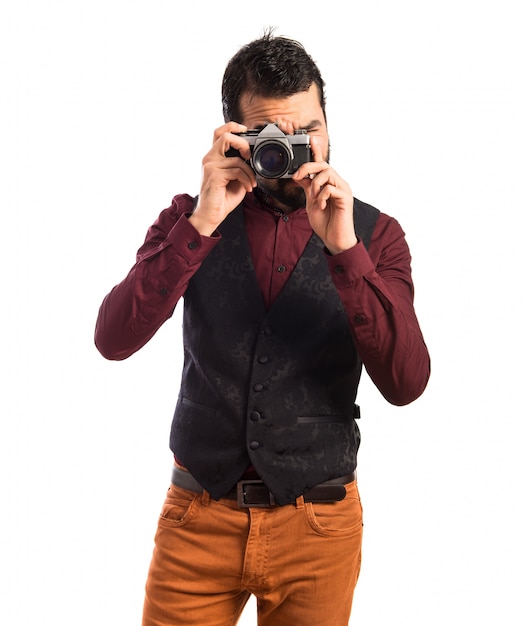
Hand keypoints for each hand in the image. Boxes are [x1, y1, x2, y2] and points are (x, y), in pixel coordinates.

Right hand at [190, 122, 256, 235]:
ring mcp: (210, 166)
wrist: (211, 215)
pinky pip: (237, 171)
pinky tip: (248, 188)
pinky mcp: (214, 175)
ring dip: (249, 172)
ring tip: (252, 183)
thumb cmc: (222, 198)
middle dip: (242, 143)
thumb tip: (253, 158)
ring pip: (236, 158)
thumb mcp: (235, 178)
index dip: (234, 127)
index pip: (220, 133)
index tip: (247, 133)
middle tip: (249, 156)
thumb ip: (241, 166)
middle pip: (224, 135)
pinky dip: (246, 179)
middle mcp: (209, 158)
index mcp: (213, 157)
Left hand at [292, 137, 356, 254]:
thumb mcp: (311, 202)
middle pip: (324, 165)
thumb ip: (308, 189)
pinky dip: (322, 196)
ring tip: (314, 198)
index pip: (322, 164)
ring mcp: (343, 190)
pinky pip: (331, 188)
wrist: (334, 239)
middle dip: (308, 167)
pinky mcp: (345, 198)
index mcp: (329, 184)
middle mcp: (338, 184)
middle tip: (297, 177)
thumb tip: (300, 177)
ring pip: (327, 173)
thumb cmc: (325, 223)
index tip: (311, 140)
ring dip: (315, 184)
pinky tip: (322, 205)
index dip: (317, 152)